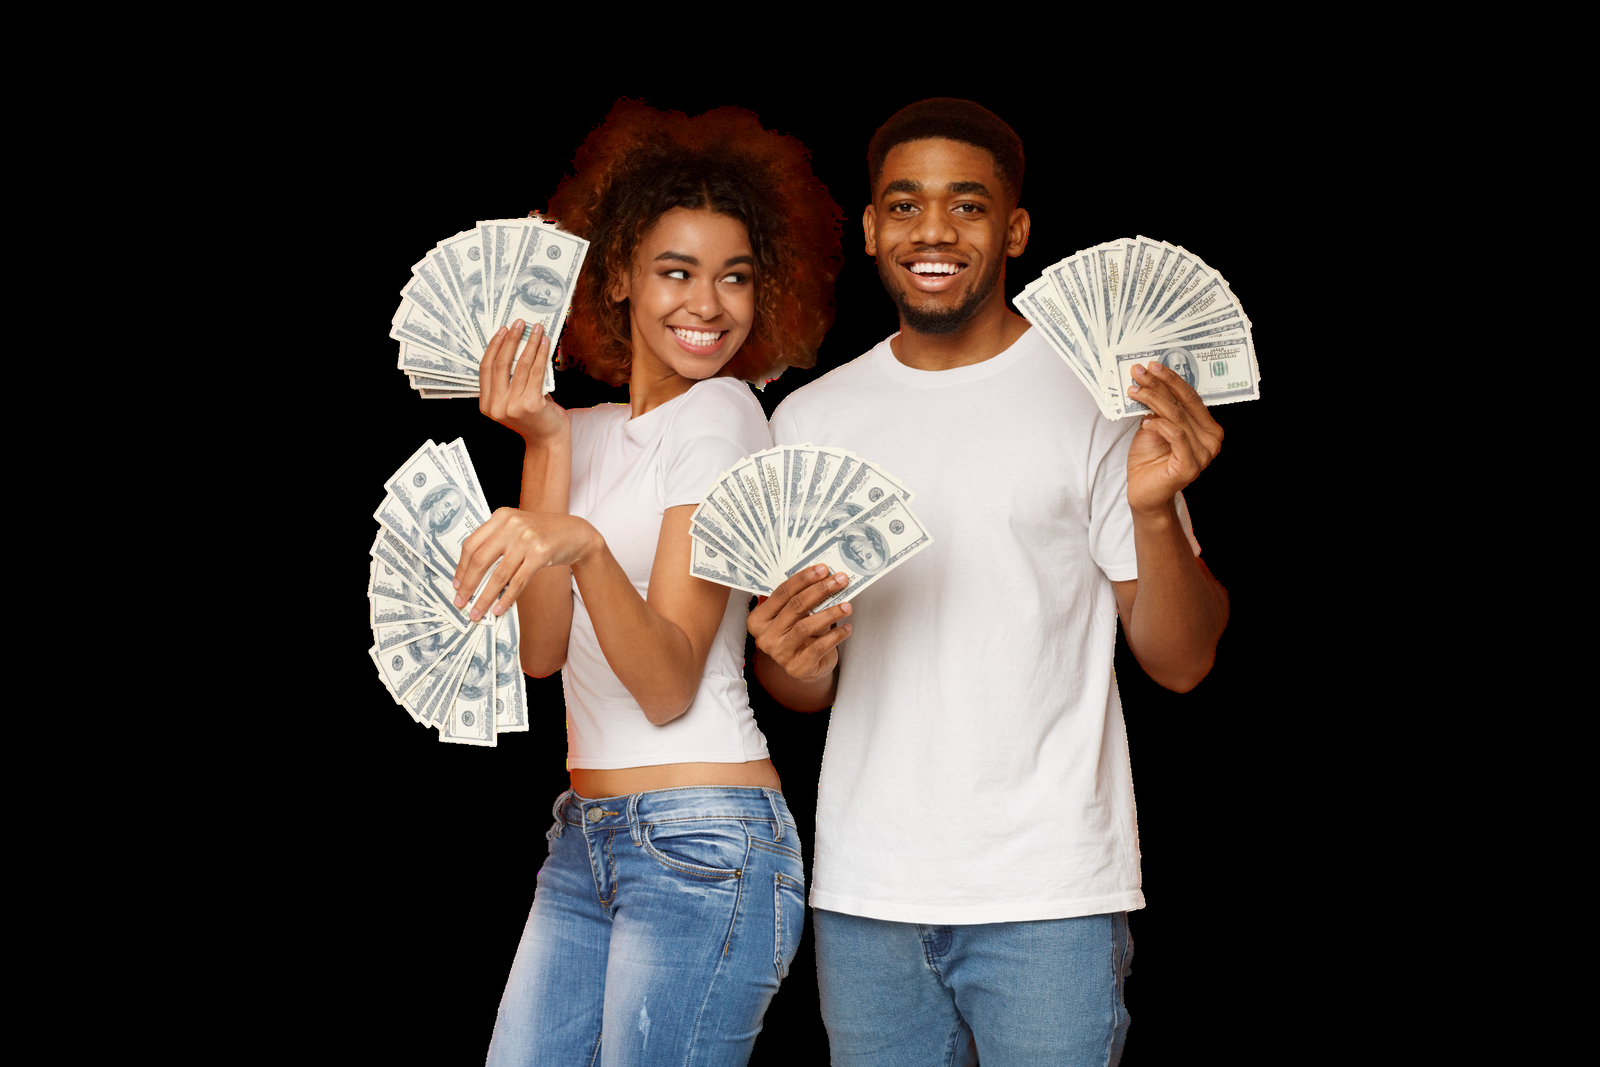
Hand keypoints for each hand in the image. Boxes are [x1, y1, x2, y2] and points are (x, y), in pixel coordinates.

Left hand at [452, 508, 596, 619]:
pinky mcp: (540, 553)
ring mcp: (526, 538)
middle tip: (460, 602)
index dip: (461, 567)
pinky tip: (499, 608)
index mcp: (501, 517)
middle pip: (481, 559)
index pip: (472, 544)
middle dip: (468, 585)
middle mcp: (511, 525)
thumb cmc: (543, 534)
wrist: (575, 533)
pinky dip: (506, 598)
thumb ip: (496, 541)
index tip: (456, 584)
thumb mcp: (517, 529)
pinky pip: (518, 581)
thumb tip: (471, 574)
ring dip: (485, 597)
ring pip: (498, 574)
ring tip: (477, 612)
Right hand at [479, 320, 568, 444]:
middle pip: (500, 364)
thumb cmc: (533, 418)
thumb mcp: (514, 399)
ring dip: (529, 343)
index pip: (485, 368)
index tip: (502, 330)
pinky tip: (544, 343)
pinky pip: (535, 373)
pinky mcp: (530, 405)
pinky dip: (540, 355)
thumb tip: (516, 345)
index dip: (494, 346)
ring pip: (519, 366)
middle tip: (519, 323)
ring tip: (536, 329)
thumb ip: (510, 380)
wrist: (548, 440)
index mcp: (486, 404)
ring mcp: (512, 406)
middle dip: (511, 340)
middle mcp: (496, 406)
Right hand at [748, 565, 853, 682]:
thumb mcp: (797, 617)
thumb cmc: (801, 636)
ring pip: (805, 626)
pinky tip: (847, 628)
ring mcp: (780, 654)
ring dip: (830, 613)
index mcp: (759, 619)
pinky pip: (818, 647)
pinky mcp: (797, 667)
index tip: (823, 569)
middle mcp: (765, 637)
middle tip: (840, 580)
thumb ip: (805, 600)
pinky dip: (835, 636)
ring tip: (847, 606)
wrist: (806, 668)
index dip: (803, 579)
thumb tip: (827, 578)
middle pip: (795, 606)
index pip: (781, 593)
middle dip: (820, 590)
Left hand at [1125, 361, 1223, 513]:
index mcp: (1208, 428)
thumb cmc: (1150, 459)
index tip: (1152, 366)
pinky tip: (1144, 421)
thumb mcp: (1155, 426)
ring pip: (1177, 416)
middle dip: (1160, 384)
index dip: (1172, 380)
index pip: (1192, 397)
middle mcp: (1212, 440)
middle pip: (1184, 403)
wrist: (1144, 493)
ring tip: (1134, 392)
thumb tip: (1151, 380)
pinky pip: (1175, 435)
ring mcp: (1203, 454)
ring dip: (1153, 399)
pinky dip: (1158, 424)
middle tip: (1139, 371)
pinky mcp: (1190, 466)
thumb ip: (1161, 408)